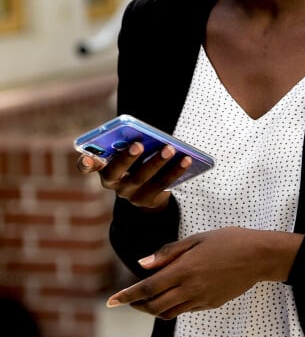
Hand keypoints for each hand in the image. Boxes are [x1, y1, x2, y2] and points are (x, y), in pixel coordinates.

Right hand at [76, 142, 192, 208]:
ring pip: (142, 178)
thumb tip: (149, 136)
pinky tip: (186, 160)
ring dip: (157, 162)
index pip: (88, 166)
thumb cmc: (137, 162)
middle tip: (139, 144)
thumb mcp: (131, 154)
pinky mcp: (147, 200)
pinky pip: (162, 185)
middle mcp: (112, 183)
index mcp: (103, 167)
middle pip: (116, 171)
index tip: (86, 157)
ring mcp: (129, 194)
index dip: (85, 162)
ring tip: (170, 148)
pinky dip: (175, 171)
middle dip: (127, 158)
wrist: (149, 190)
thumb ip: (131, 144)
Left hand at [105, 227, 303, 317]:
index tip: (111, 302)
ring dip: (154, 309)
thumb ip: (168, 253)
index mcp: (184, 270)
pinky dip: (172, 306)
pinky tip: (173, 295)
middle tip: (129, 300)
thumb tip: (142, 265)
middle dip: (137, 306)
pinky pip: (185, 310)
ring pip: (169, 313)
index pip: (148, 288)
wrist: (259, 256)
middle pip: (155, 307)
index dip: (127, 296)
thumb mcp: (196, 239)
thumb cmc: (228, 240)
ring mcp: (202, 299)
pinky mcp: (211, 304)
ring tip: (147, 299)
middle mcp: (190, 289)